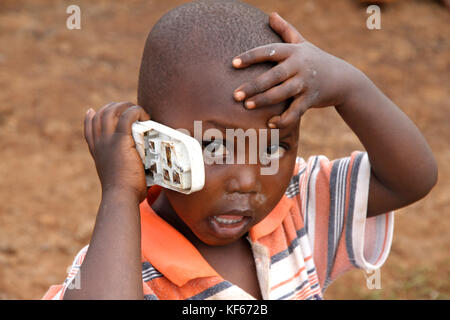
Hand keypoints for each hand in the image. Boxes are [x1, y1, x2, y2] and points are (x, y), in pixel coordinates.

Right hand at [84, 102, 150, 202]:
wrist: (120, 197)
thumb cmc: (124, 193)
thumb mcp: (117, 177)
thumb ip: (123, 170)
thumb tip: (141, 174)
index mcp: (97, 151)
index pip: (89, 128)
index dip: (90, 117)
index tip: (93, 111)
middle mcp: (99, 143)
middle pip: (101, 114)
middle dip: (115, 106)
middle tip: (130, 109)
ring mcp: (108, 141)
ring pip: (112, 111)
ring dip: (127, 106)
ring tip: (139, 111)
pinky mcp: (121, 140)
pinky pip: (127, 117)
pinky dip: (136, 112)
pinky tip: (144, 116)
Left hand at [232, 12, 355, 128]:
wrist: (343, 79)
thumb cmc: (315, 60)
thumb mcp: (302, 43)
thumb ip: (286, 30)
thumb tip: (271, 15)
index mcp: (293, 51)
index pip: (269, 51)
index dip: (251, 57)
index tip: (234, 63)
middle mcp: (299, 66)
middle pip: (273, 76)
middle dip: (253, 86)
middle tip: (235, 95)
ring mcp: (306, 83)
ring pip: (282, 93)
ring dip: (264, 101)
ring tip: (247, 106)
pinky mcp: (311, 99)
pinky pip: (295, 111)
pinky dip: (283, 119)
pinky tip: (269, 123)